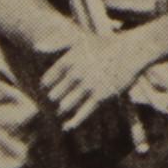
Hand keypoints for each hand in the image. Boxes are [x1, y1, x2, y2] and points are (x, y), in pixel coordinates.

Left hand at [39, 26, 159, 131]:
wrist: (131, 51)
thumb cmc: (104, 45)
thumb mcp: (80, 40)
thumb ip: (57, 44)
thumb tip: (36, 48)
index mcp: (69, 60)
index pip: (47, 80)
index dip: (47, 86)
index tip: (48, 89)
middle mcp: (77, 73)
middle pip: (55, 95)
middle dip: (55, 99)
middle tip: (56, 100)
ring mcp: (89, 86)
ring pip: (66, 105)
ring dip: (63, 109)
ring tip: (63, 108)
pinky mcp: (101, 96)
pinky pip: (83, 113)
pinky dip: (74, 122)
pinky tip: (68, 127)